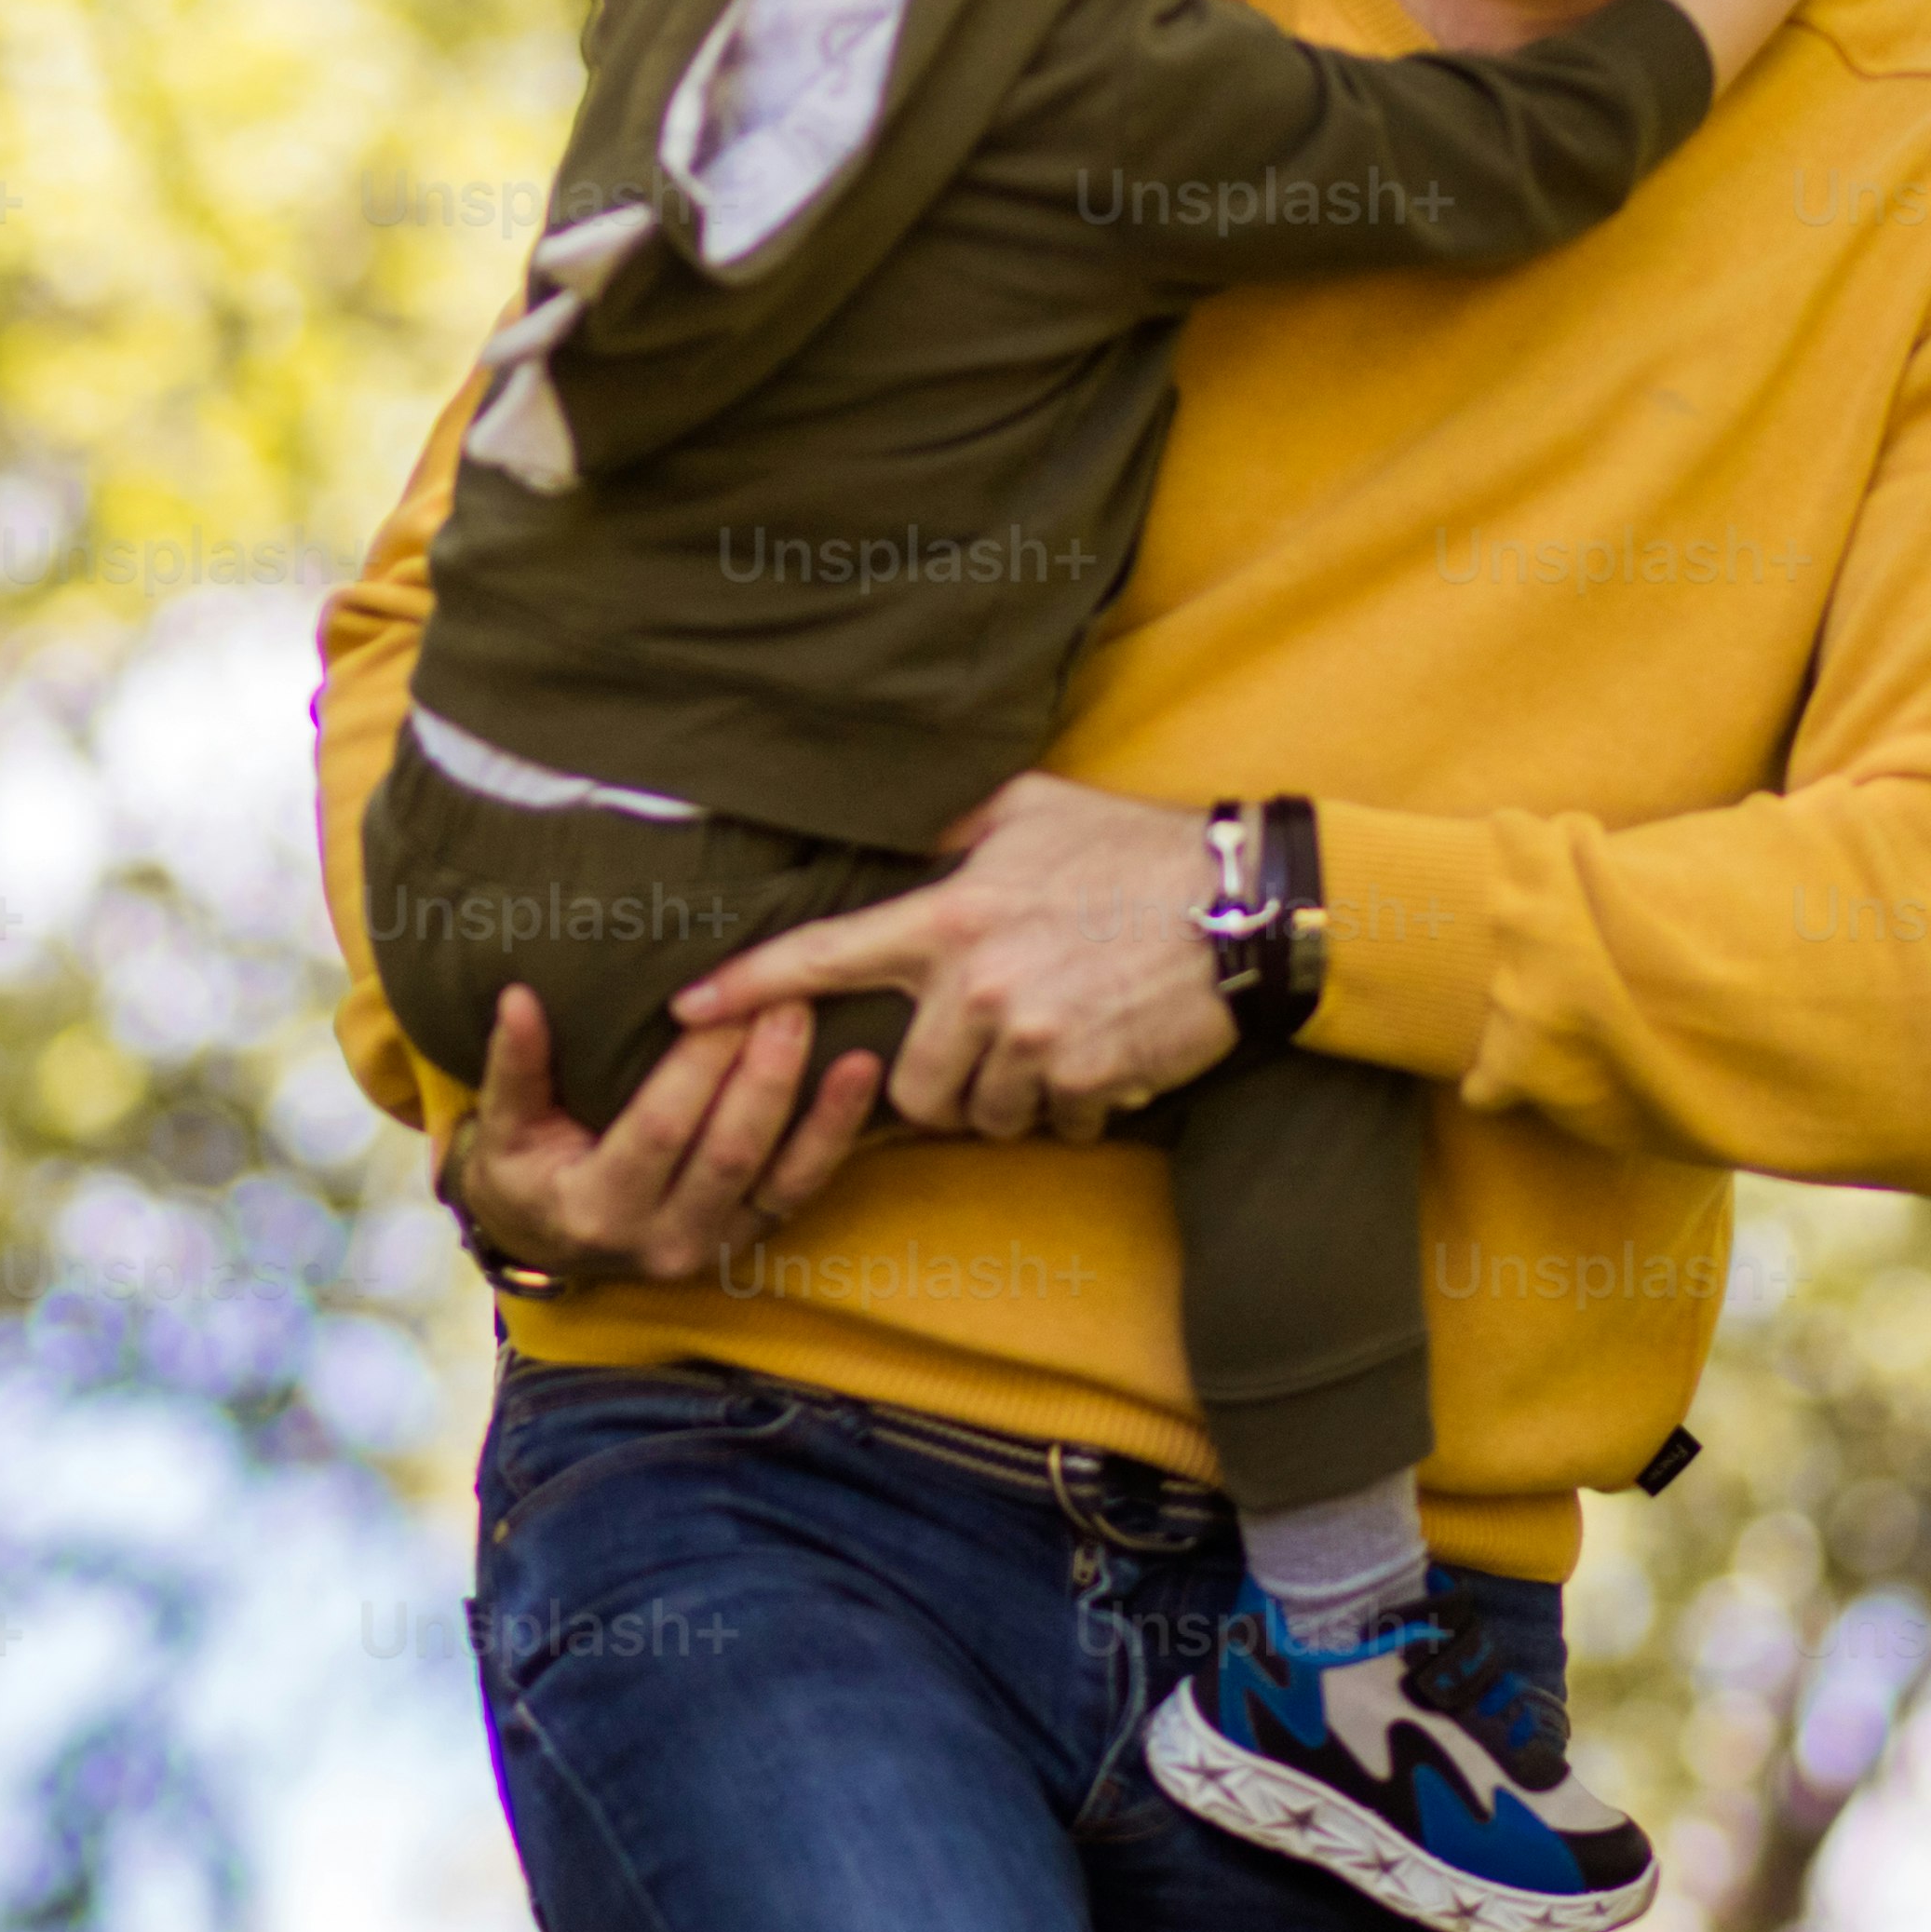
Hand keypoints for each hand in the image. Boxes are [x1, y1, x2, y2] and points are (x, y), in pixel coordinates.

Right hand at [439, 981, 885, 1292]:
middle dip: (765, 1075)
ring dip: (818, 1109)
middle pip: (729, 1151)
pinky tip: (861, 1080)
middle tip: (791, 1000)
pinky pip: (802, 1188)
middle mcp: (662, 1240)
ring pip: (780, 1177)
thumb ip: (513, 1067)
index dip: (697, 1068)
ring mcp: (714, 1247)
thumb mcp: (503, 1129)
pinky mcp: (750, 1238)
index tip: (724, 1001)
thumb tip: (517, 998)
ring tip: (844, 1037)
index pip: (659, 1129)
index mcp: (596, 1209)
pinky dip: (835, 1135)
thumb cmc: (524, 1173)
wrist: (551, 1242)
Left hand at [688, 775, 1235, 1136]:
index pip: (823, 955)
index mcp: (949, 914)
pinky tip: (1106, 1055)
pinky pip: (1051, 1122)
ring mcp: (1027, 1037)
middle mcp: (974, 982)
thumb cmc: (1136, 849)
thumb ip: (953, 832)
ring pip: (978, 1112)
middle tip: (995, 1041)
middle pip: (907, 1082)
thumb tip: (904, 838)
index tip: (686, 1010)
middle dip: (944, 1078)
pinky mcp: (1080, 1078)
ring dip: (1011, 1095)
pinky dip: (1075, 1105)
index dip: (747, 987)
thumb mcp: (1031, 809)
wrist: (1244, 904)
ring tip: (1060, 1039)